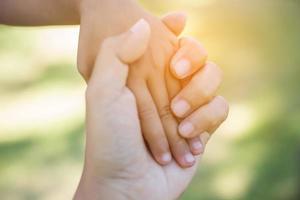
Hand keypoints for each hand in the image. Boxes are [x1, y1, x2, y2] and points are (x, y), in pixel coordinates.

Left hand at [75, 20, 202, 199]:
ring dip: (198, 94)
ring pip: (214, 78)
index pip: (168, 41)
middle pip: (198, 54)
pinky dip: (207, 119)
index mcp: (143, 75)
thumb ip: (116, 53)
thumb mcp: (102, 92)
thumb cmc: (110, 139)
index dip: (176, 33)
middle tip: (177, 71)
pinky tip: (188, 136)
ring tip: (178, 117)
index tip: (175, 28)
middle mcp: (166, 87)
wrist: (127, 185)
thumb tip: (143, 24)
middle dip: (193, 60)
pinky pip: (220, 108)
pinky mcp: (202, 127)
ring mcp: (187, 107)